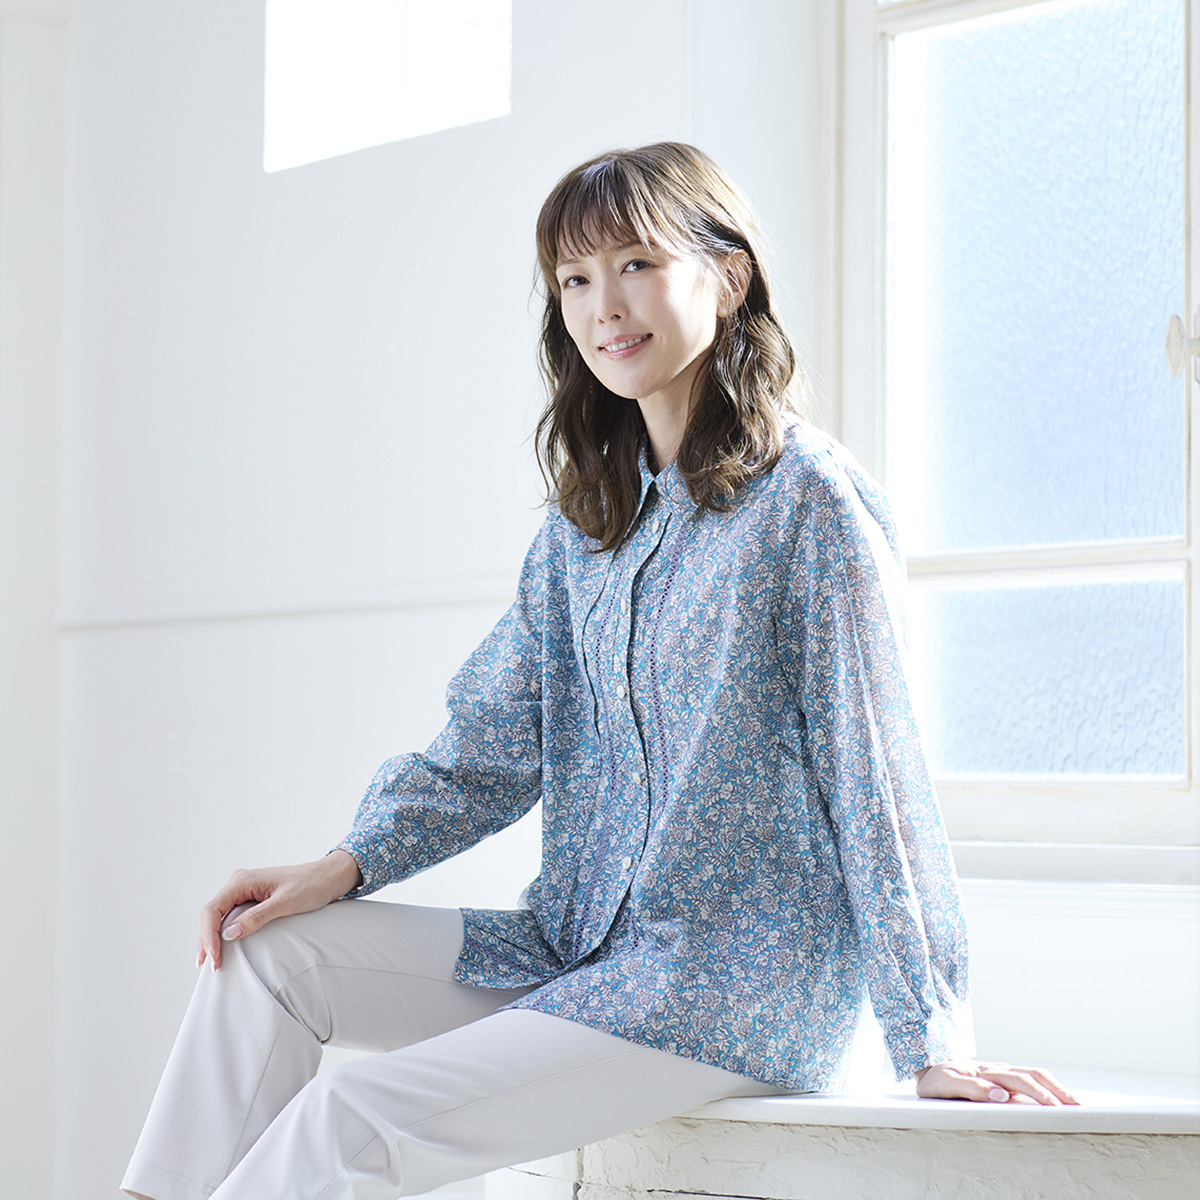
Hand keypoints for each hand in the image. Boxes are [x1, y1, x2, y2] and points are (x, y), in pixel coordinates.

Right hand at [196, 851, 361, 970]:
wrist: (328, 877)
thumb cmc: (311, 886)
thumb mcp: (285, 903)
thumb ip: (257, 917)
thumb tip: (229, 934)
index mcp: (243, 880)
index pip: (213, 910)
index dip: (209, 936)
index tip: (214, 958)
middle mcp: (239, 883)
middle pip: (211, 914)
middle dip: (206, 940)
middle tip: (209, 967)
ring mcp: (244, 890)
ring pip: (218, 916)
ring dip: (212, 938)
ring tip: (211, 962)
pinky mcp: (251, 898)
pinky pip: (229, 915)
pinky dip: (222, 932)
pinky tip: (222, 947)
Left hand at [915, 1059, 1079, 1105]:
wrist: (927, 1068)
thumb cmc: (935, 1080)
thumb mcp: (945, 1085)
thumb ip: (970, 1089)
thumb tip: (1001, 1096)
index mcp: (986, 1072)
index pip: (1019, 1082)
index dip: (1038, 1095)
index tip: (1056, 1108)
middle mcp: (997, 1070)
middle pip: (1033, 1076)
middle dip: (1057, 1091)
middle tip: (1078, 1108)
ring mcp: (1000, 1072)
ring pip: (1034, 1075)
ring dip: (1056, 1087)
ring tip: (1076, 1103)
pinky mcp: (1001, 1078)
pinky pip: (1029, 1079)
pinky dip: (1047, 1087)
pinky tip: (1058, 1098)